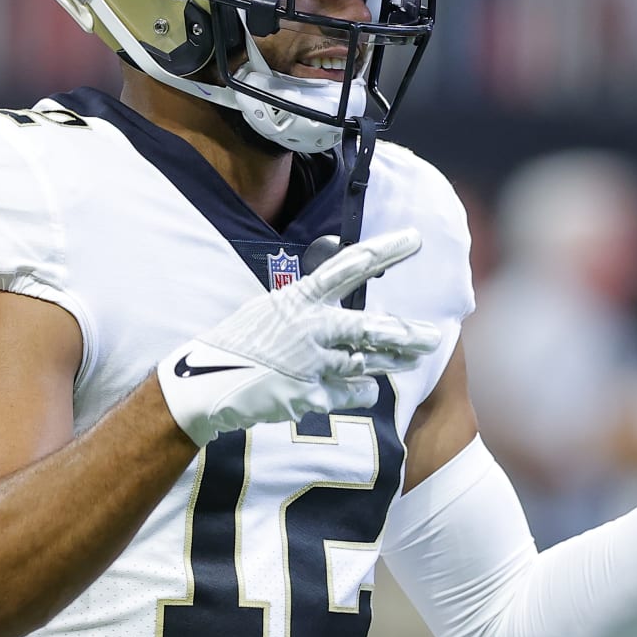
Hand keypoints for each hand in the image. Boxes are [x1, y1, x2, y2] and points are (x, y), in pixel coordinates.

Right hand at [156, 228, 441, 446]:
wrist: (202, 385)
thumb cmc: (239, 344)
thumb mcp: (269, 312)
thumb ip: (308, 309)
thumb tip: (344, 309)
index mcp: (298, 299)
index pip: (348, 268)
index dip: (384, 252)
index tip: (414, 240)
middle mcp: (308, 328)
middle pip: (368, 328)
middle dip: (405, 333)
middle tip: (433, 335)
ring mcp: (309, 364)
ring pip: (365, 363)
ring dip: (394, 360)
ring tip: (417, 356)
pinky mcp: (308, 397)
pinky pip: (350, 394)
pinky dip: (360, 392)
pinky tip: (367, 389)